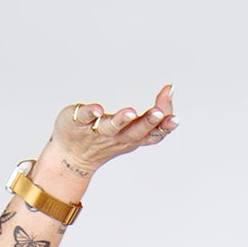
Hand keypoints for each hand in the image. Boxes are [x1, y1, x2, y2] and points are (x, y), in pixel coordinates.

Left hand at [48, 84, 178, 174]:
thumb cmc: (107, 139)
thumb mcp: (135, 127)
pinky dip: (90, 112)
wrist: (71, 157)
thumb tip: (172, 89)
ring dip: (121, 119)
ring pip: (111, 126)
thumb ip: (155, 112)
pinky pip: (85, 117)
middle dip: (148, 122)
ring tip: (130, 112)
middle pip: (135, 131)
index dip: (165, 127)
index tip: (175, 118)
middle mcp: (117, 136)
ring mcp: (98, 131)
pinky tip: (97, 109)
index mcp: (132, 137)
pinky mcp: (79, 123)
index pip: (153, 134)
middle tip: (159, 113)